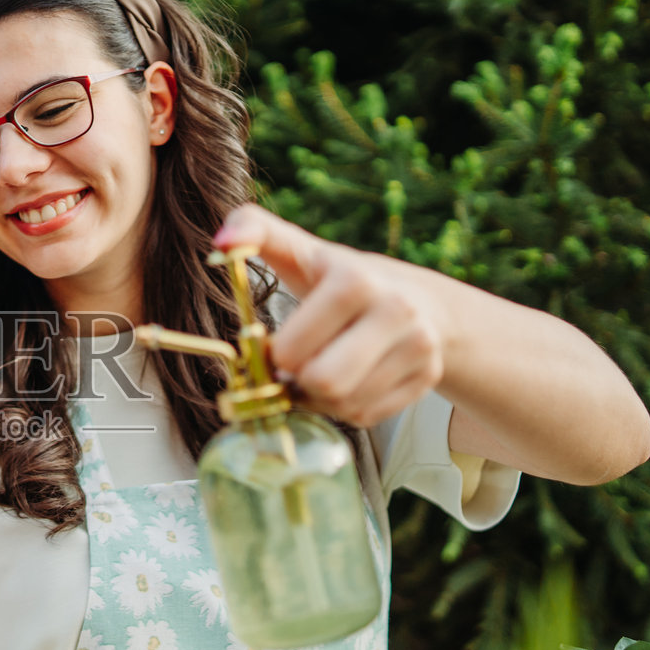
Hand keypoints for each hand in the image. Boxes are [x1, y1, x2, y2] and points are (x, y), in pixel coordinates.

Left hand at [216, 204, 447, 427]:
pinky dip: (347, 408)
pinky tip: (348, 382)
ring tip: (322, 369)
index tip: (279, 344)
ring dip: (321, 397)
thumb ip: (253, 232)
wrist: (420, 299)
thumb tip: (222, 242)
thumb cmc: (342, 277)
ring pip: (345, 405)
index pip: (293, 351)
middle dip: (300, 381)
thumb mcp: (299, 249)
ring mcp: (419, 348)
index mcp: (356, 281)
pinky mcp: (427, 379)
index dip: (276, 355)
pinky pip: (367, 417)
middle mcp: (396, 313)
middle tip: (299, 365)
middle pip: (324, 383)